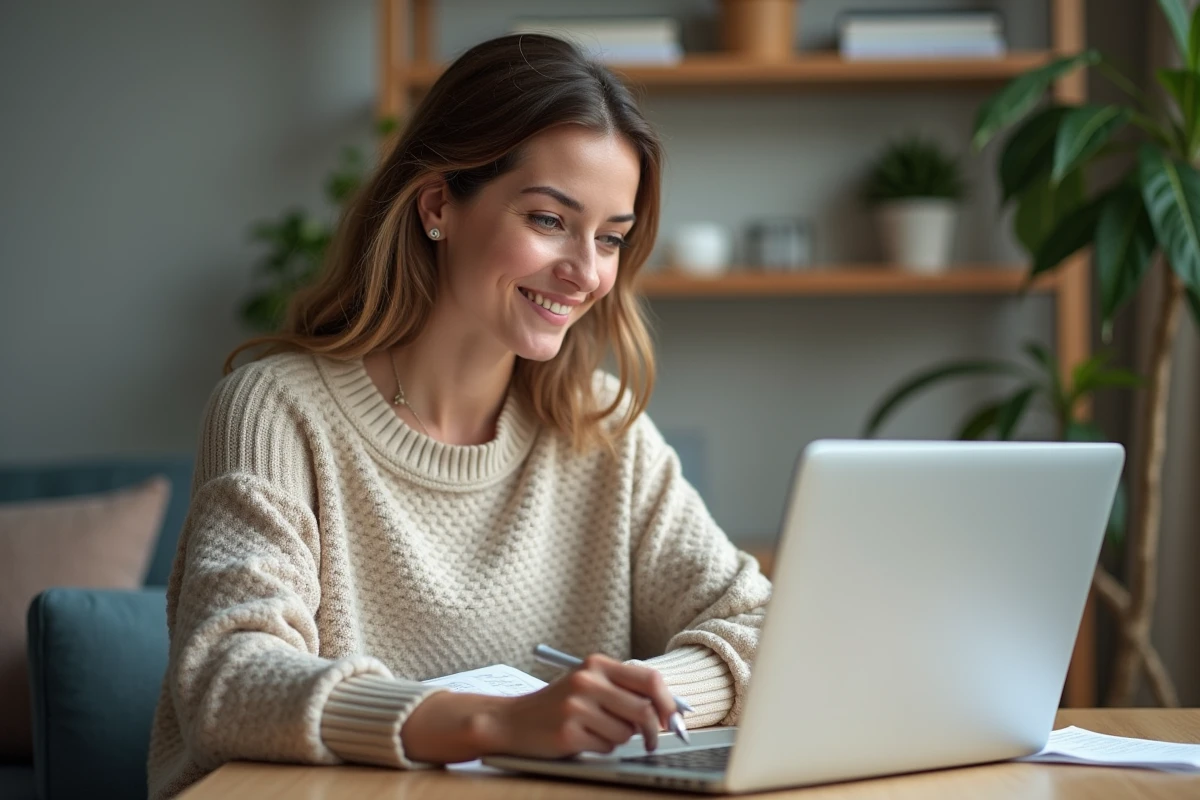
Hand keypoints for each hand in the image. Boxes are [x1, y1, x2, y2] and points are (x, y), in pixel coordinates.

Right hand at [483, 653, 677, 757]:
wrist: (511, 721)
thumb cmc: (559, 704)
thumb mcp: (589, 684)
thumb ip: (624, 690)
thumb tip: (670, 711)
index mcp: (596, 664)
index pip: (649, 680)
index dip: (669, 702)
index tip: (676, 720)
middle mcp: (587, 682)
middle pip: (644, 710)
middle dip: (653, 730)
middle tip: (650, 741)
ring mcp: (576, 707)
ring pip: (626, 734)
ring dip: (619, 739)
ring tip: (596, 731)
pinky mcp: (568, 734)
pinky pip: (606, 748)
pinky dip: (601, 748)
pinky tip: (582, 740)